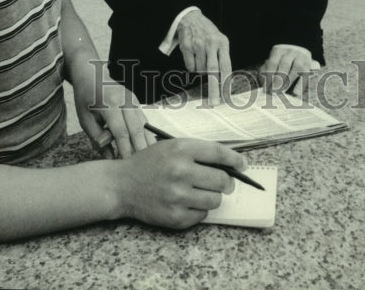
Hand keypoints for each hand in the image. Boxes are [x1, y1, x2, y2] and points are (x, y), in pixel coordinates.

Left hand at [72, 65, 154, 159]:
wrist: (92, 73)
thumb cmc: (86, 97)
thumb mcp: (85, 119)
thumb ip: (97, 138)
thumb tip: (110, 158)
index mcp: (110, 104)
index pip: (121, 133)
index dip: (125, 151)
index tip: (126, 166)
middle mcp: (125, 100)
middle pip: (137, 130)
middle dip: (140, 151)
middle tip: (142, 170)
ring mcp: (133, 99)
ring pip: (144, 125)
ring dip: (145, 144)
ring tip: (148, 163)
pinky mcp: (136, 101)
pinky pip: (143, 120)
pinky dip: (144, 135)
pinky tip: (146, 148)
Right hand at [114, 138, 243, 228]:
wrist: (122, 185)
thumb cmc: (148, 164)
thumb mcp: (170, 147)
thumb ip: (196, 153)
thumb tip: (227, 164)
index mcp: (180, 149)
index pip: (218, 153)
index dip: (234, 159)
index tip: (242, 165)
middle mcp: (180, 171)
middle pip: (221, 180)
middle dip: (226, 182)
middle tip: (222, 183)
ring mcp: (178, 196)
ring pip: (215, 200)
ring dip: (212, 197)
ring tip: (200, 192)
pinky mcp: (175, 217)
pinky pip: (202, 215)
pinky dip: (199, 210)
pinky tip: (187, 202)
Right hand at [176, 11, 231, 104]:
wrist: (190, 17)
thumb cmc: (208, 33)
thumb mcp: (220, 40)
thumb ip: (223, 57)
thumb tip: (224, 81)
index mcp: (222, 42)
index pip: (226, 65)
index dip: (226, 82)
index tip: (227, 95)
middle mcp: (211, 43)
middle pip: (213, 71)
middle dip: (214, 89)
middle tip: (214, 103)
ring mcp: (198, 45)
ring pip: (200, 70)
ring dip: (201, 71)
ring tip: (202, 59)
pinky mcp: (186, 47)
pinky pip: (190, 66)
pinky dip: (192, 67)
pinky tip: (194, 57)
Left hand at [259, 45, 313, 97]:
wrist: (297, 53)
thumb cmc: (280, 62)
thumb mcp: (272, 63)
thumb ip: (266, 71)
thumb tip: (265, 84)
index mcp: (279, 51)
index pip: (273, 62)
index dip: (269, 76)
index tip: (266, 89)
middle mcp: (291, 52)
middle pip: (285, 64)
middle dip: (279, 79)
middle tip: (274, 91)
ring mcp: (301, 57)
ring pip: (297, 67)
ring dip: (290, 81)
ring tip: (283, 92)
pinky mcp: (309, 65)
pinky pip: (307, 74)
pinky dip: (301, 84)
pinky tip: (296, 94)